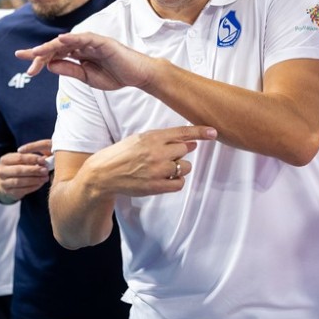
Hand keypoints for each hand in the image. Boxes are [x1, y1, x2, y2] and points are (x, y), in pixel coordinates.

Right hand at [0, 139, 51, 202]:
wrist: (6, 181)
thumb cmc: (17, 167)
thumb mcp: (21, 160)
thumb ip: (31, 158)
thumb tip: (45, 159)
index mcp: (4, 160)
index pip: (19, 158)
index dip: (32, 158)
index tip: (43, 160)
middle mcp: (1, 171)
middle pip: (18, 170)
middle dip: (34, 170)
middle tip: (45, 170)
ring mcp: (3, 183)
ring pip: (19, 182)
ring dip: (34, 180)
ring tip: (45, 178)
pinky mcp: (8, 193)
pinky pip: (21, 190)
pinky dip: (32, 187)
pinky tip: (40, 184)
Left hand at [15, 32, 157, 90]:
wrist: (138, 76)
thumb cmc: (115, 75)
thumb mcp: (86, 77)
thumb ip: (69, 70)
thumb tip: (49, 65)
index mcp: (78, 53)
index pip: (55, 54)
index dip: (40, 58)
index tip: (26, 67)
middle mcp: (83, 45)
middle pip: (56, 47)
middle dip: (40, 54)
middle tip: (25, 62)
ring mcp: (92, 41)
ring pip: (67, 42)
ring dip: (50, 46)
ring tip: (35, 52)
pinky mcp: (103, 42)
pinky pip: (85, 38)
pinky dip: (73, 38)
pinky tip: (60, 40)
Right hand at [78, 125, 216, 197]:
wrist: (103, 175)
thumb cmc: (121, 155)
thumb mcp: (139, 139)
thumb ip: (163, 139)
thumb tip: (189, 143)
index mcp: (151, 137)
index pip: (182, 132)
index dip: (200, 131)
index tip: (214, 132)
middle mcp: (156, 152)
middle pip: (185, 150)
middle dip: (179, 152)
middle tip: (166, 155)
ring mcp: (157, 170)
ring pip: (184, 167)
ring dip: (179, 167)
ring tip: (162, 168)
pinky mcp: (157, 186)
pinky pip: (179, 183)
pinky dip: (176, 181)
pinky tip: (165, 178)